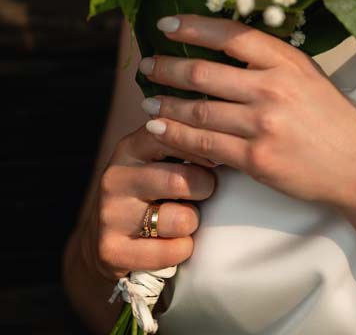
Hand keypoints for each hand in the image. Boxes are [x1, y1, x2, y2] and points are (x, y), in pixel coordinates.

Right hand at [85, 125, 215, 281]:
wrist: (107, 241)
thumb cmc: (149, 192)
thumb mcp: (157, 159)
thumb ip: (183, 141)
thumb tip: (223, 129)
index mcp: (130, 148)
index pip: (172, 137)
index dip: (202, 148)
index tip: (218, 158)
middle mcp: (116, 177)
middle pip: (181, 181)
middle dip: (204, 188)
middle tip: (203, 191)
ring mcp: (111, 214)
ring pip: (181, 219)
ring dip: (192, 222)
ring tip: (182, 219)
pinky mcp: (112, 250)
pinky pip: (172, 251)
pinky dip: (182, 250)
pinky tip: (171, 243)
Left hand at [138, 13, 355, 211]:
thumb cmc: (331, 117)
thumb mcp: (306, 75)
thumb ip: (268, 61)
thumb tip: (220, 46)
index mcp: (286, 60)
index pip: (230, 35)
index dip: (193, 27)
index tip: (166, 25)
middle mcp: (273, 88)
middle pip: (204, 73)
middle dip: (167, 68)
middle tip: (147, 65)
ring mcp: (263, 124)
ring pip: (199, 110)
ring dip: (165, 104)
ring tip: (147, 99)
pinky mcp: (256, 159)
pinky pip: (206, 145)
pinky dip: (178, 135)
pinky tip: (160, 128)